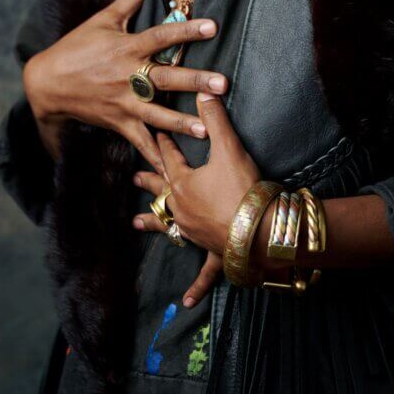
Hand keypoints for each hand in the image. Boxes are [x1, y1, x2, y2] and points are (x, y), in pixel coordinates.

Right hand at [22, 0, 228, 170]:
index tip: (212, 26)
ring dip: (182, 122)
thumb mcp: (103, 19)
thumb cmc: (77, 47)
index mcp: (127, 48)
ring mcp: (124, 102)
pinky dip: (156, 155)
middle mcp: (128, 76)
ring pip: (157, 113)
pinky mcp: (118, 122)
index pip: (162, 36)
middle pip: (166, 77)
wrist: (46, 84)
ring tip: (206, 128)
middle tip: (222, 84)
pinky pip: (140, 141)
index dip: (187, 30)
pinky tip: (174, 169)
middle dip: (195, 81)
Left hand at [132, 92, 260, 304]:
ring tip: (136, 223)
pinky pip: (202, 272)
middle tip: (133, 178)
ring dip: (154, 224)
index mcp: (183, 184)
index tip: (153, 133)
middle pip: (161, 192)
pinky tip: (187, 302)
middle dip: (148, 183)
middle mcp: (182, 210)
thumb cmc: (242, 188)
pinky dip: (195, 287)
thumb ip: (215, 119)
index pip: (169, 158)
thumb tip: (205, 92)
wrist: (261, 231)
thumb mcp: (229, 147)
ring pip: (169, 227)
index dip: (163, 143)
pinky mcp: (213, 252)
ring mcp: (195, 233)